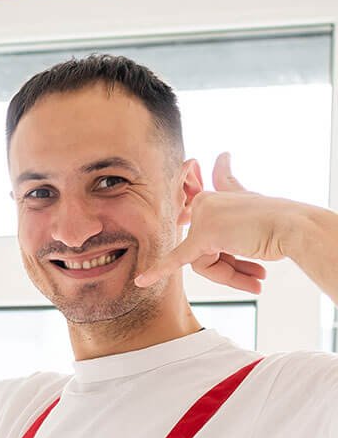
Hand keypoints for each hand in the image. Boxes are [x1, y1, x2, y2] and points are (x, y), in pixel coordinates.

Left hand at [133, 153, 291, 293]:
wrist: (295, 228)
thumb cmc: (280, 223)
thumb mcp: (253, 202)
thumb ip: (230, 183)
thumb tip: (220, 155)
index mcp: (218, 195)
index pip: (200, 216)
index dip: (199, 220)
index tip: (195, 190)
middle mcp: (208, 202)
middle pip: (203, 248)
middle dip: (229, 266)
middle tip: (257, 275)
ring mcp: (205, 217)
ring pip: (203, 260)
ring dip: (232, 275)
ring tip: (257, 279)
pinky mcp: (204, 237)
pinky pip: (177, 259)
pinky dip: (159, 271)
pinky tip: (141, 281)